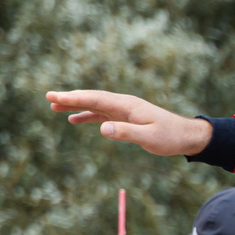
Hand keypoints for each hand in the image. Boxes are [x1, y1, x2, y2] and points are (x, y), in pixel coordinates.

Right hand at [46, 90, 212, 157]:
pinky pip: (101, 114)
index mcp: (127, 105)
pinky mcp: (125, 118)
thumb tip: (102, 128)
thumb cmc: (170, 137)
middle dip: (70, 97)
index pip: (96, 99)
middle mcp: (123, 104)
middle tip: (48, 97)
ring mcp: (124, 110)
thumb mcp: (149, 138)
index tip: (56, 96)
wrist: (186, 135)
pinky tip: (74, 120)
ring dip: (75, 105)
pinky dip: (87, 115)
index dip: (74, 97)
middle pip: (92, 98)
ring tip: (55, 106)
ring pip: (94, 105)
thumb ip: (126, 133)